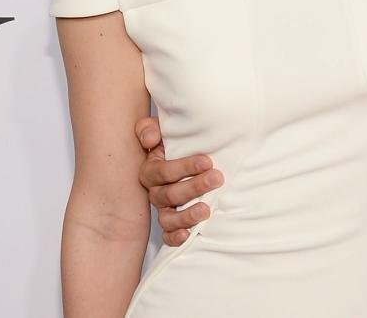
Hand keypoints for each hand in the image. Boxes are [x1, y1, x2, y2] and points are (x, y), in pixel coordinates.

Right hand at [135, 116, 223, 246]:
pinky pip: (168, 235)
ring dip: (186, 215)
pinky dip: (176, 237)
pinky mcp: (171, 223)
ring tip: (206, 210)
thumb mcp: (161, 132)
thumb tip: (150, 139)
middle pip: (169, 194)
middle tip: (217, 178)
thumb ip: (149, 129)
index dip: (184, 167)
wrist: (186, 157)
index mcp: (151, 169)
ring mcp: (163, 209)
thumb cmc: (174, 143)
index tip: (208, 161)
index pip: (162, 171)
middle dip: (194, 187)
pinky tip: (188, 234)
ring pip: (168, 218)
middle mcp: (155, 191)